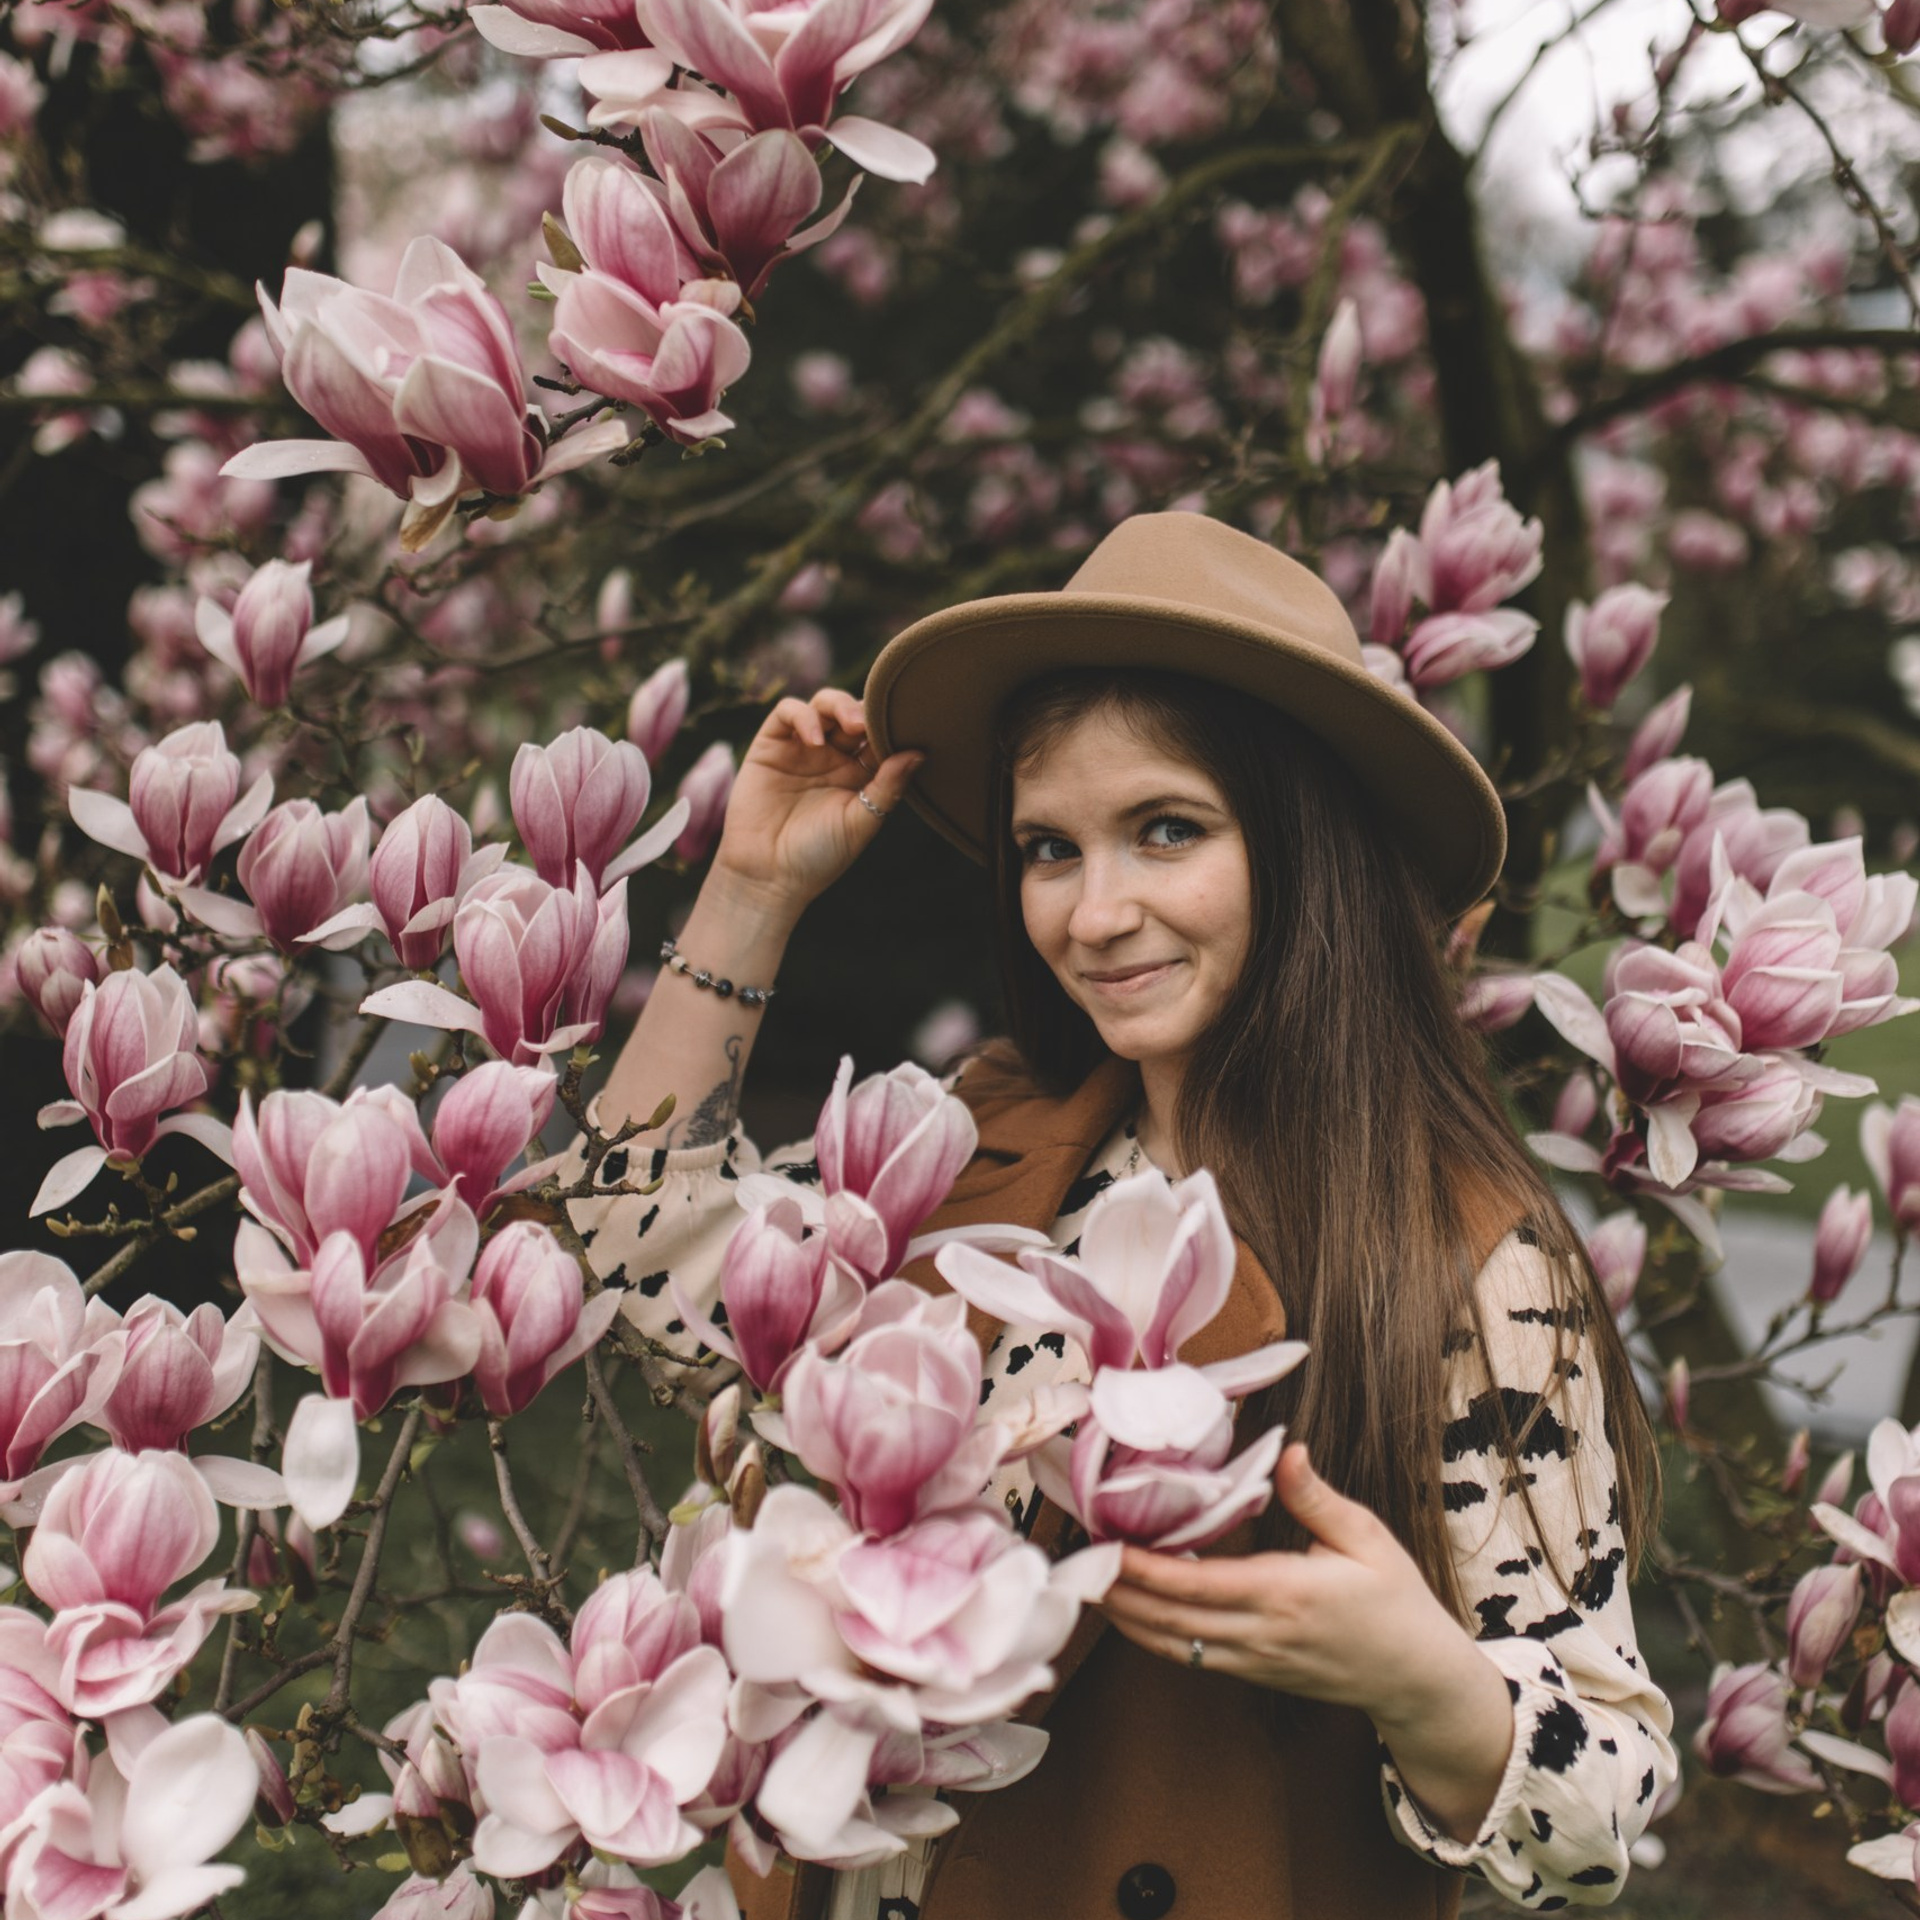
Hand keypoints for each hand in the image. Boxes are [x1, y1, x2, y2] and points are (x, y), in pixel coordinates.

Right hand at [710, 686, 922, 915]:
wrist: (768, 876)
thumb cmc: (819, 856)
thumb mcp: (861, 822)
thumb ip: (888, 787)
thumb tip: (920, 753)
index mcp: (860, 773)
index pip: (879, 735)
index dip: (890, 726)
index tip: (905, 728)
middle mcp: (833, 756)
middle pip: (854, 713)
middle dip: (866, 712)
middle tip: (873, 725)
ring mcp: (802, 748)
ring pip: (824, 704)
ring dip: (840, 706)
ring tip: (852, 726)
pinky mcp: (771, 745)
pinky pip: (788, 712)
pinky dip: (803, 716)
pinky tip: (815, 740)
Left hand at [1099, 1442, 1470, 1717]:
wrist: (1416, 1680)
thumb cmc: (1395, 1602)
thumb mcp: (1365, 1538)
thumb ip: (1315, 1497)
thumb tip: (1287, 1449)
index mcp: (1285, 1594)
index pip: (1195, 1584)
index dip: (1143, 1568)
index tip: (1103, 1543)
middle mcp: (1258, 1633)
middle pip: (1167, 1619)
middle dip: (1116, 1591)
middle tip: (1074, 1558)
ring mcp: (1252, 1660)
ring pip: (1170, 1644)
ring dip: (1125, 1616)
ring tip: (1089, 1580)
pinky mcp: (1252, 1672)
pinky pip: (1189, 1657)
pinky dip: (1153, 1634)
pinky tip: (1131, 1607)